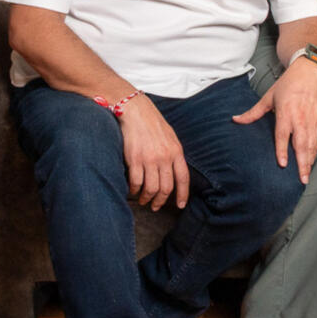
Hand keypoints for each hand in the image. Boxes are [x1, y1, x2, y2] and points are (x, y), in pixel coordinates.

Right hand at [118, 95, 189, 210]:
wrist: (136, 111)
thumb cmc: (153, 123)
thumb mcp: (171, 138)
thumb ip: (174, 154)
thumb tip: (175, 171)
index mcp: (177, 152)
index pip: (183, 179)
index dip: (183, 195)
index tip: (180, 205)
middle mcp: (165, 157)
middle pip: (166, 188)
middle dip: (161, 201)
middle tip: (156, 206)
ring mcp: (149, 159)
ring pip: (151, 188)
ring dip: (147, 198)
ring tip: (143, 200)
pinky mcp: (134, 159)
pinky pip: (135, 182)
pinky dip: (134, 190)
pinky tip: (132, 191)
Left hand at [234, 55, 316, 183]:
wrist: (309, 72)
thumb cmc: (288, 84)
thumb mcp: (268, 96)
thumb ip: (253, 112)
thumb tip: (235, 120)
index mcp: (286, 112)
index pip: (283, 135)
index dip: (283, 150)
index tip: (283, 164)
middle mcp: (301, 118)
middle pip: (302, 144)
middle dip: (302, 163)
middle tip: (301, 179)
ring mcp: (313, 119)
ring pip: (312, 144)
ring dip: (310, 160)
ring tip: (307, 175)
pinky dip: (316, 150)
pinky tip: (312, 160)